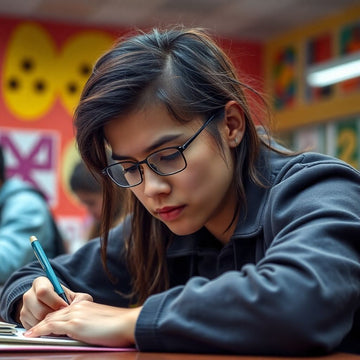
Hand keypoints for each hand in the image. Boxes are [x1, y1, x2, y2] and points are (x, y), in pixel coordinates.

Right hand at [19, 276, 91, 328]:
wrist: (53, 306)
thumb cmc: (64, 299)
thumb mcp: (74, 296)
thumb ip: (80, 298)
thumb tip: (80, 305)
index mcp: (41, 282)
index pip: (43, 291)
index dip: (55, 302)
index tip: (65, 307)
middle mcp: (29, 294)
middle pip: (39, 309)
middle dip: (53, 315)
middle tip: (62, 316)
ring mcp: (24, 307)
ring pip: (36, 320)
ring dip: (49, 323)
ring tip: (59, 321)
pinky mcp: (22, 319)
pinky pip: (33, 327)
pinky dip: (44, 329)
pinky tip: (52, 325)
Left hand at [24, 301, 141, 346]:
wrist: (127, 323)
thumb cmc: (119, 325)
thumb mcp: (101, 320)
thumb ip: (89, 321)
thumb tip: (84, 330)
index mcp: (84, 304)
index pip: (62, 310)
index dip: (51, 317)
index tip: (43, 324)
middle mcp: (78, 307)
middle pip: (54, 314)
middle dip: (42, 322)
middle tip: (31, 331)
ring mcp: (76, 314)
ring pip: (50, 319)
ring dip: (38, 327)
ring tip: (29, 334)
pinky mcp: (75, 324)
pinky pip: (52, 326)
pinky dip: (40, 330)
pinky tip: (33, 335)